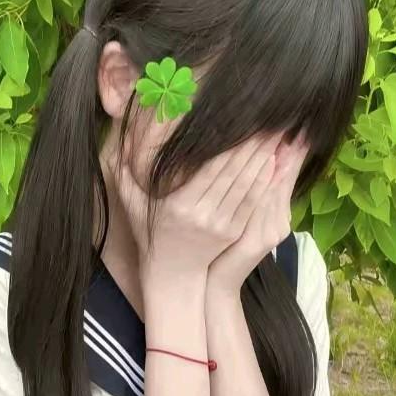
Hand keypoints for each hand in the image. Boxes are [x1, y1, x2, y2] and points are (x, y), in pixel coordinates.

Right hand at [109, 132, 280, 285]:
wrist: (172, 275)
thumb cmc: (150, 235)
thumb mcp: (131, 204)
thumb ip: (123, 172)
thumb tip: (119, 138)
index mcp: (179, 206)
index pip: (211, 169)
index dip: (232, 146)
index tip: (245, 123)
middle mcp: (203, 215)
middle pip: (234, 174)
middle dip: (254, 146)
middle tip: (271, 120)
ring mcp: (222, 225)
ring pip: (248, 186)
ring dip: (264, 159)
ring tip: (277, 135)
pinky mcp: (234, 231)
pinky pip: (253, 202)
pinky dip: (265, 181)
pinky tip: (273, 161)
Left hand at [205, 131, 309, 294]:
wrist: (214, 284)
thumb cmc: (221, 248)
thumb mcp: (239, 219)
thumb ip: (247, 192)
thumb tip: (258, 158)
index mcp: (275, 215)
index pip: (286, 176)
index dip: (293, 152)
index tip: (296, 126)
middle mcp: (277, 221)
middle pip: (284, 179)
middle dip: (289, 151)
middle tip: (290, 121)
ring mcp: (269, 231)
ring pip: (275, 189)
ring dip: (279, 161)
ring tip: (282, 134)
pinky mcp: (258, 240)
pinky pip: (261, 206)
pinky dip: (265, 186)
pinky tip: (268, 165)